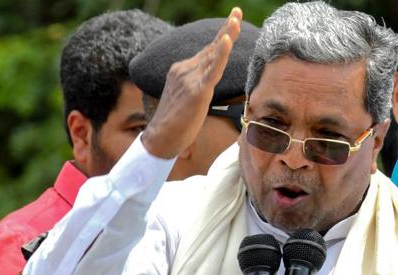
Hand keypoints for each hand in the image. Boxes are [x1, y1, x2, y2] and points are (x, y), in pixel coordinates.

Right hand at [141, 8, 242, 158]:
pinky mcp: (196, 91)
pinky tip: (227, 40)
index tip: (233, 20)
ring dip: (227, 36)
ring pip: (213, 55)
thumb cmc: (176, 125)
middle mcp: (184, 70)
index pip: (207, 52)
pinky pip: (211, 70)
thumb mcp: (188, 100)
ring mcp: (189, 79)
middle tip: (237, 11)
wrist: (160, 139)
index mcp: (182, 71)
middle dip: (227, 29)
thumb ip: (198, 87)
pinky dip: (220, 54)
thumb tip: (207, 85)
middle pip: (211, 48)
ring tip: (236, 18)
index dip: (222, 37)